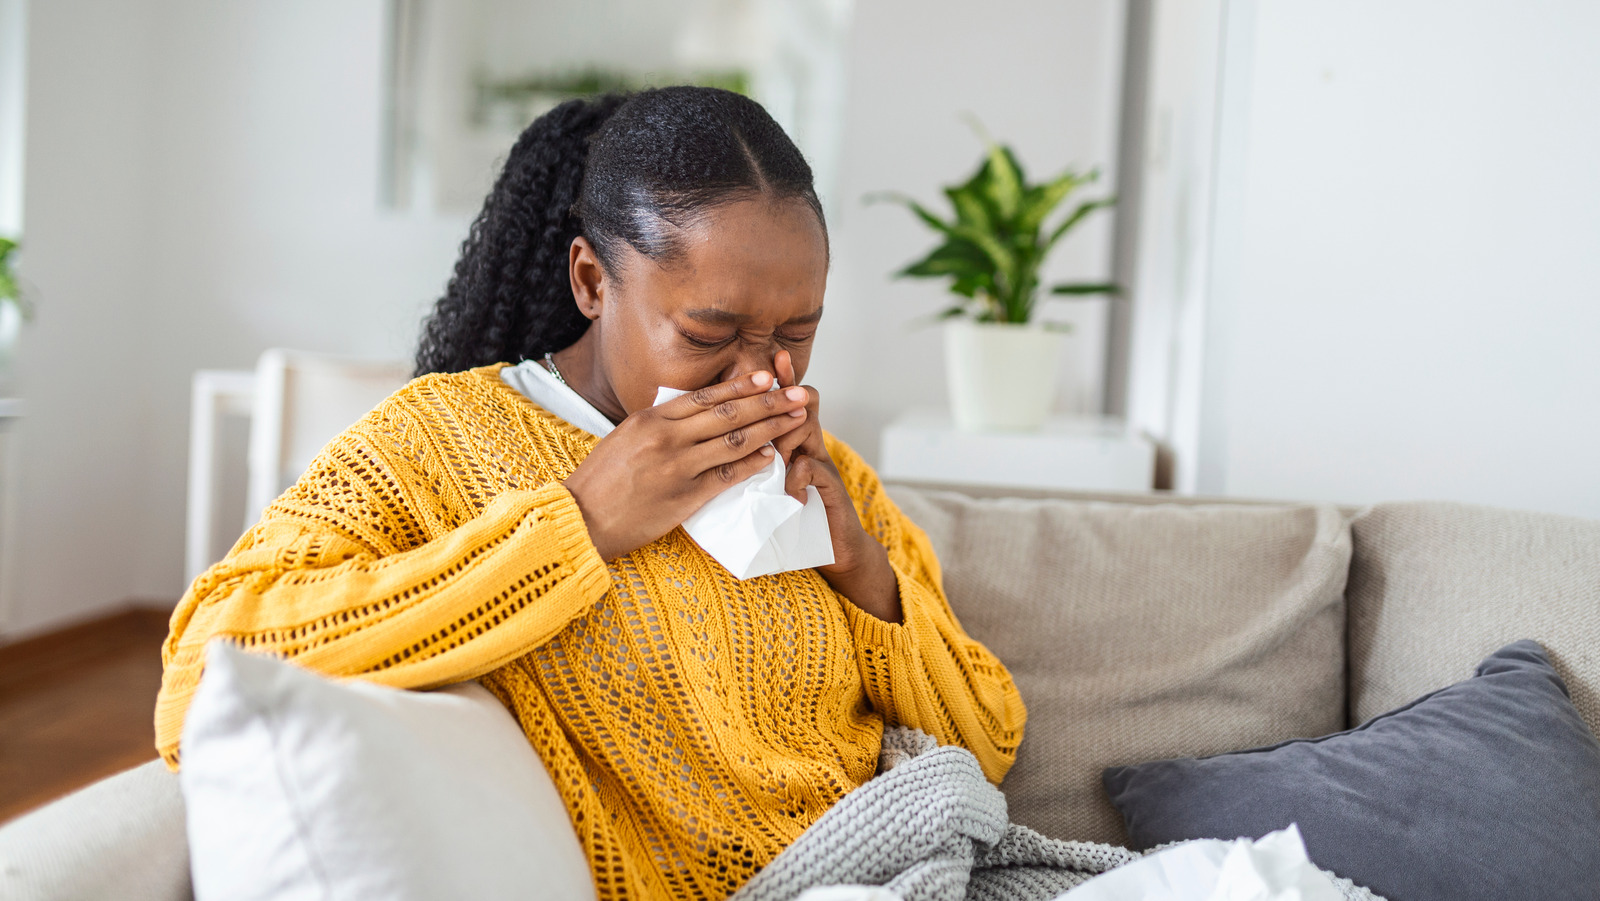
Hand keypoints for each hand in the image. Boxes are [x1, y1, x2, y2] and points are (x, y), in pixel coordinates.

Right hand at [563, 371, 810, 560]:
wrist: (583, 518)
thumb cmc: (602, 480)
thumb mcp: (626, 437)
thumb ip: (660, 424)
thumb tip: (693, 411)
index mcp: (651, 418)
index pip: (705, 396)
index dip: (740, 385)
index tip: (768, 376)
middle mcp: (667, 437)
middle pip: (728, 413)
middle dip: (769, 401)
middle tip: (798, 393)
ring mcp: (678, 466)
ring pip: (734, 441)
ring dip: (770, 429)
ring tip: (795, 421)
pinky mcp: (685, 496)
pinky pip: (727, 476)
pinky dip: (752, 464)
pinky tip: (771, 457)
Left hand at [772, 351, 901, 622]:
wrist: (833, 548)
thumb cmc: (792, 515)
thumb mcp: (768, 483)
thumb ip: (752, 461)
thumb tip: (714, 446)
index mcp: (791, 442)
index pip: (783, 402)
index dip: (778, 380)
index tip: (769, 359)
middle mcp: (809, 446)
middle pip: (800, 405)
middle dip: (785, 393)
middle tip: (774, 381)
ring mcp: (821, 464)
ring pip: (806, 431)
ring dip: (788, 439)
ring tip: (779, 456)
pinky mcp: (830, 487)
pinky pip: (812, 469)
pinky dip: (797, 478)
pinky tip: (790, 492)